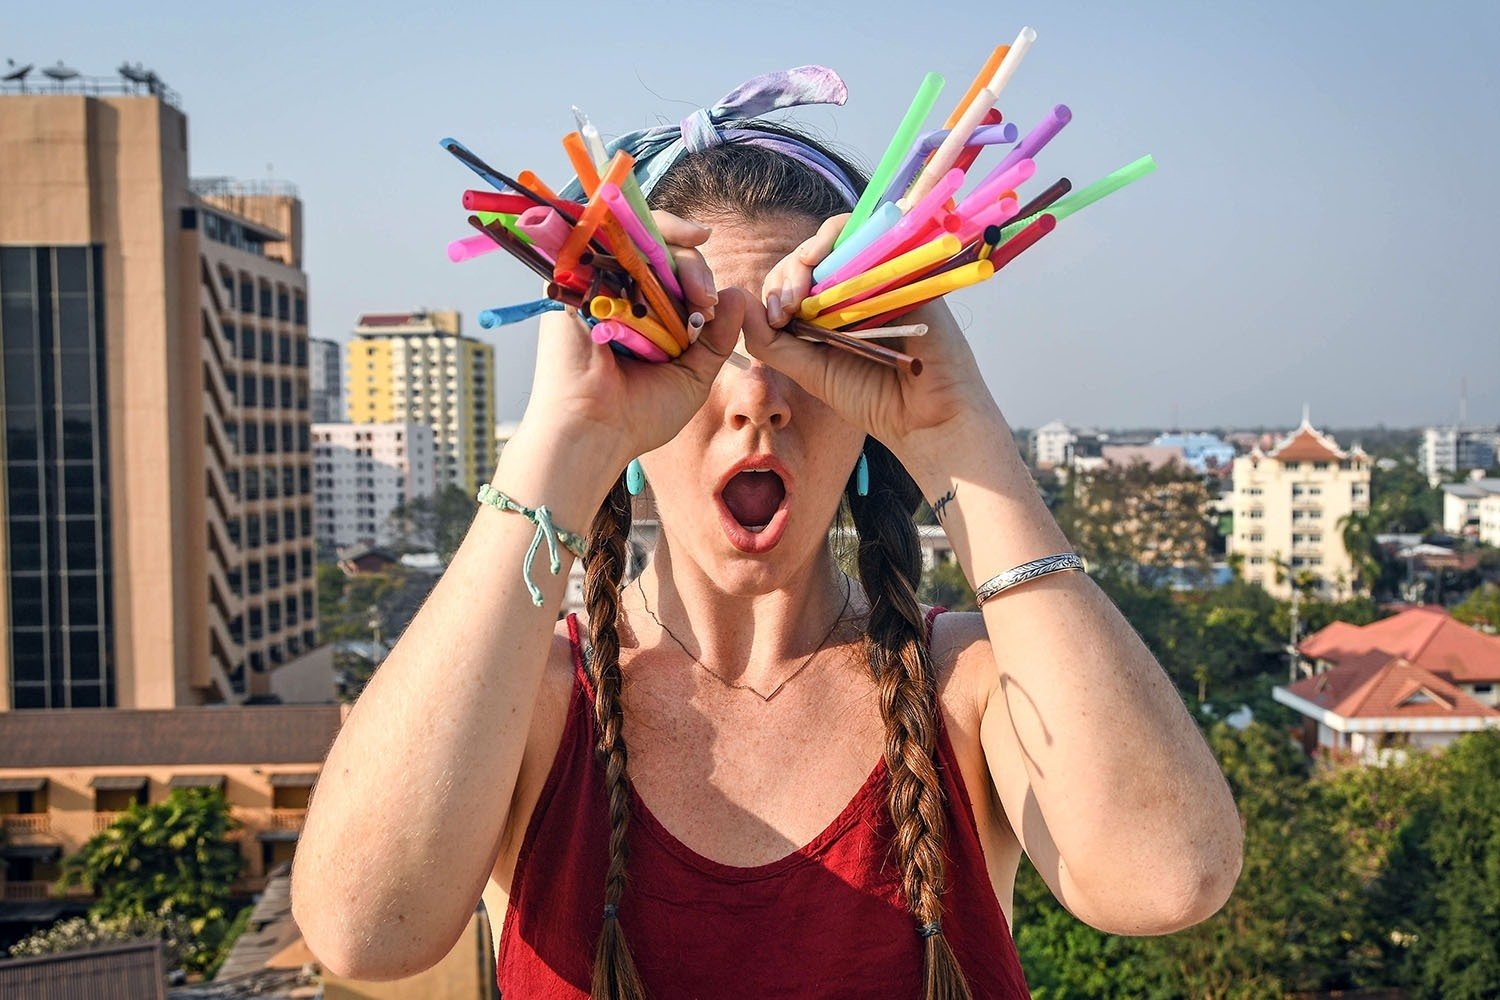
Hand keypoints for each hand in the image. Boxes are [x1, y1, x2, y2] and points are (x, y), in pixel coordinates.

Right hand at [520, 211, 743, 465]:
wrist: (596, 431)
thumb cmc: (640, 415)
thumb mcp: (694, 376)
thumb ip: (717, 338)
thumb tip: (738, 294)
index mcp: (645, 318)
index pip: (672, 275)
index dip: (697, 275)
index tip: (716, 299)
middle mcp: (619, 297)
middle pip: (659, 253)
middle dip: (693, 268)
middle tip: (706, 299)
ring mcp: (595, 285)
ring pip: (636, 240)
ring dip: (674, 256)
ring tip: (696, 293)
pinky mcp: (571, 277)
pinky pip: (600, 236)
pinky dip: (630, 231)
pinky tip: (653, 251)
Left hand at [743, 215, 1004, 460]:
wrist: (925, 420)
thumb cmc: (871, 399)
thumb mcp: (810, 371)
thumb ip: (772, 343)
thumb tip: (738, 301)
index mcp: (832, 307)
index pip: (796, 276)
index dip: (780, 285)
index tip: (777, 317)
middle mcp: (858, 286)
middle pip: (817, 253)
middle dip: (792, 271)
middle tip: (786, 308)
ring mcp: (885, 276)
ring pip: (844, 239)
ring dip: (816, 253)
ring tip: (803, 293)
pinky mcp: (912, 271)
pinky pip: (882, 238)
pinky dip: (855, 240)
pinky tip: (836, 265)